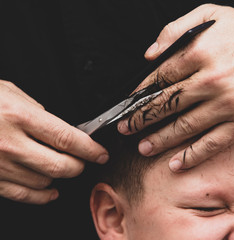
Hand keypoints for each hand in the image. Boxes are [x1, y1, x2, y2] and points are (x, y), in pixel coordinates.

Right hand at [0, 80, 107, 203]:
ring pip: (44, 182)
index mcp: (19, 116)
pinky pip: (21, 194)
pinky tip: (50, 191)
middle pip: (60, 165)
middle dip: (80, 166)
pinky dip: (41, 195)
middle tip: (85, 161)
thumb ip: (39, 112)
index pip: (67, 138)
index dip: (89, 149)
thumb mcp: (12, 94)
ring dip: (60, 177)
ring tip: (63, 167)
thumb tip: (60, 129)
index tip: (100, 153)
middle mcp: (10, 143)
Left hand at [118, 4, 233, 170]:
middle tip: (125, 129)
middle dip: (141, 119)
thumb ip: (175, 31)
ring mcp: (228, 104)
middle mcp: (212, 80)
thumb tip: (149, 54)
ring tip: (143, 147)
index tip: (128, 104)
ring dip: (159, 139)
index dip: (140, 93)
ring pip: (184, 127)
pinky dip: (192, 155)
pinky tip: (176, 163)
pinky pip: (213, 143)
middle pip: (166, 104)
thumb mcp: (212, 14)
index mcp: (200, 53)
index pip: (159, 78)